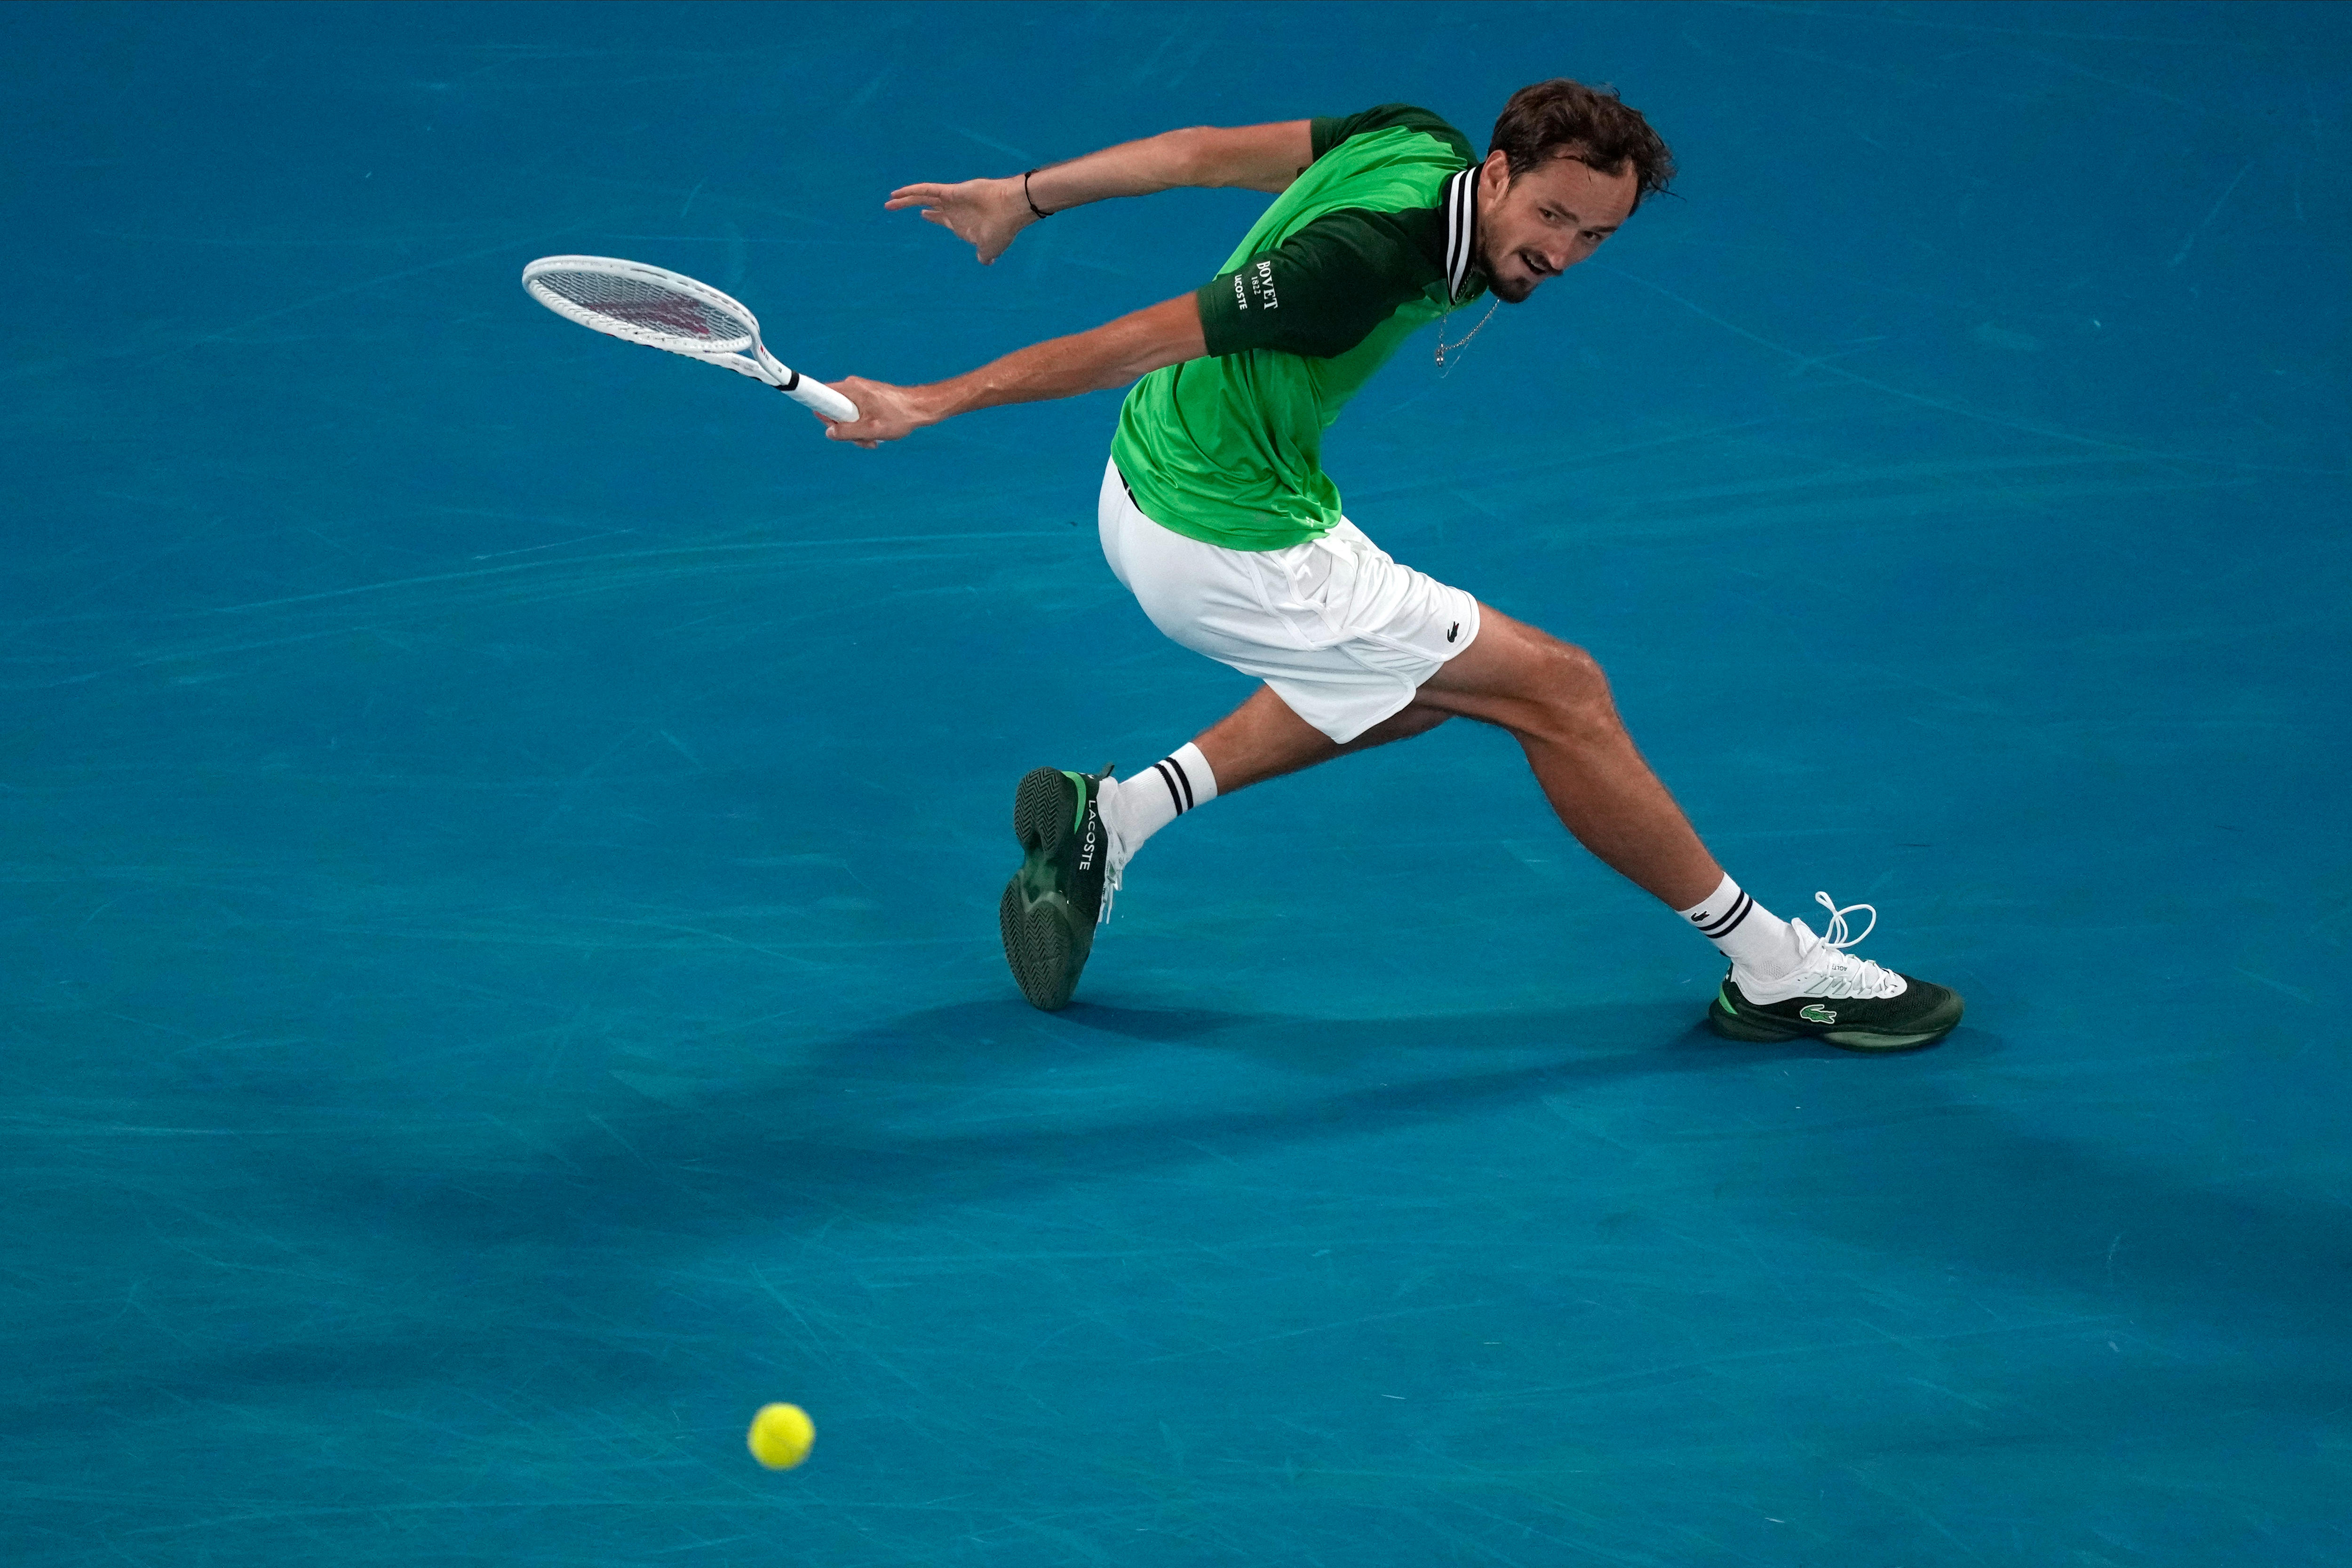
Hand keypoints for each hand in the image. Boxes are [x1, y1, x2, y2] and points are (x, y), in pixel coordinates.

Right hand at [816, 377, 937, 447]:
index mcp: (850, 389)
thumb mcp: (871, 429)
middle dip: (845, 429)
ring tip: (874, 439)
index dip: (822, 413)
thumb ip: (847, 432)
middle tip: (861, 438)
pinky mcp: (868, 399)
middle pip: (834, 410)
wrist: (921, 408)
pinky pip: (858, 415)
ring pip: (847, 416)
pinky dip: (864, 427)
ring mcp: (861, 393)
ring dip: (857, 432)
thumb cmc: (899, 416)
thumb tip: (829, 433)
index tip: (831, 425)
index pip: (821, 396)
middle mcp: (853, 388)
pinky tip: (877, 435)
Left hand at [884, 176, 1034, 264]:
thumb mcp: (991, 248)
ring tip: (889, 202)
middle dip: (916, 206)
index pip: (944, 219)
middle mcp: (955, 210)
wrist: (1011, 209)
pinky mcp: (950, 191)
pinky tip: (896, 194)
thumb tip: (985, 262)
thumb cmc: (1002, 230)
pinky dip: (911, 191)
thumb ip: (985, 255)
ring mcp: (951, 200)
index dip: (934, 217)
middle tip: (899, 206)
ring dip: (905, 199)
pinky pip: (926, 190)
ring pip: (923, 197)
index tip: (924, 214)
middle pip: (930, 206)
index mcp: (963, 224)